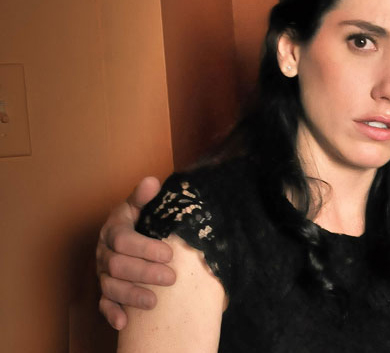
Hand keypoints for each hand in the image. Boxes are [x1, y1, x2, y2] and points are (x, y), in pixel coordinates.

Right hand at [96, 176, 175, 329]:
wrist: (123, 235)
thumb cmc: (137, 221)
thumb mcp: (138, 206)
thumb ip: (143, 197)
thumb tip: (152, 182)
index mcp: (113, 230)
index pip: (124, 240)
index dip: (145, 248)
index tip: (169, 254)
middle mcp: (104, 253)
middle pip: (118, 266)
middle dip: (144, 273)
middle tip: (170, 278)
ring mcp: (102, 273)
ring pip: (110, 287)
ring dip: (131, 295)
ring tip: (153, 302)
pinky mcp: (104, 290)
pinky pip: (103, 304)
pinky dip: (112, 314)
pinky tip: (124, 323)